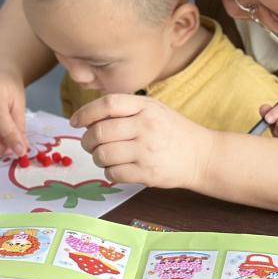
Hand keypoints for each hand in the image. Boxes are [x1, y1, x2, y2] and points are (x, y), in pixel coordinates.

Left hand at [72, 94, 213, 187]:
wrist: (201, 155)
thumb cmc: (173, 131)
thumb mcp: (154, 109)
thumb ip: (126, 108)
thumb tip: (89, 116)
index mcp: (146, 107)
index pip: (107, 104)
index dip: (85, 112)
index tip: (75, 121)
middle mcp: (146, 127)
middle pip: (100, 132)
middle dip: (87, 141)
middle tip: (89, 144)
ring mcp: (146, 151)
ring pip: (103, 155)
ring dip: (97, 158)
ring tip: (104, 157)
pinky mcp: (147, 173)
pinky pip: (113, 174)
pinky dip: (109, 172)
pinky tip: (116, 169)